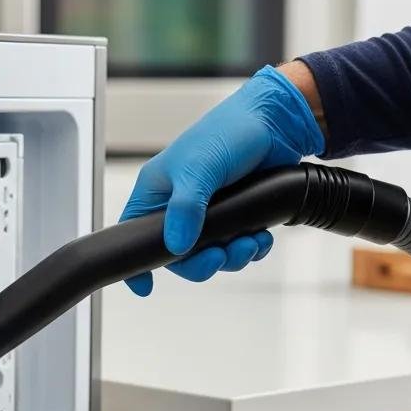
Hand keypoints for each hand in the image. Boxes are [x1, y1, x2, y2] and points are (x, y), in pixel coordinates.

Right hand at [119, 63, 324, 292]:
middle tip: (221, 256)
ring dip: (233, 256)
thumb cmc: (229, 131)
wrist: (277, 124)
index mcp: (157, 192)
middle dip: (203, 262)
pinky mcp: (235, 216)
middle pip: (179, 255)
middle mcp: (178, 205)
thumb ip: (185, 208)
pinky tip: (260, 236)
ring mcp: (208, 213)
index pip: (133, 232)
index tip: (144, 286)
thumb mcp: (199, 168)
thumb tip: (176, 246)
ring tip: (249, 242)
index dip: (136, 262)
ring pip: (211, 255)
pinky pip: (237, 247)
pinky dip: (251, 248)